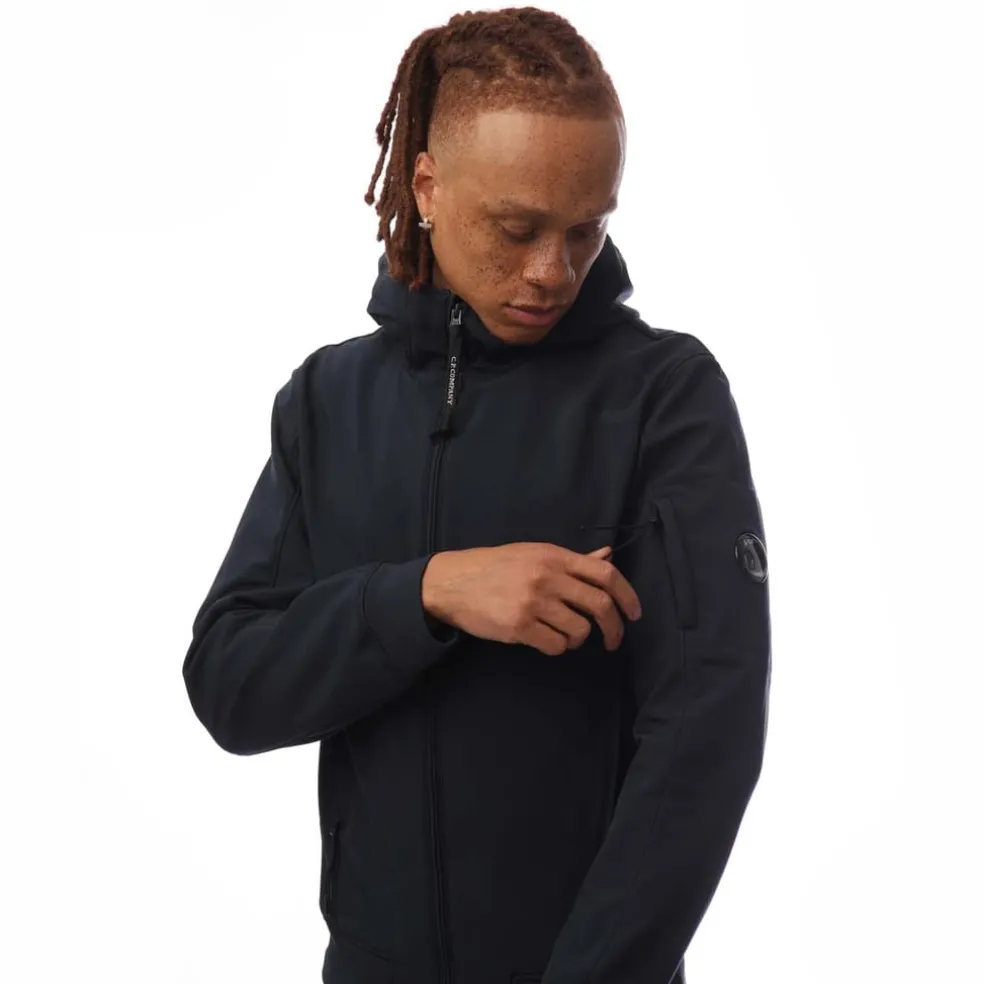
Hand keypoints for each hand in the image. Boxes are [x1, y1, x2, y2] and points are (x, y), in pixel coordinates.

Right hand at [421, 542, 641, 655]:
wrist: (453, 582)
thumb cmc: (496, 567)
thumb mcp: (534, 554)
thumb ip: (572, 560)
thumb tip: (607, 557)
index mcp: (554, 556)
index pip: (606, 574)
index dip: (628, 595)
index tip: (634, 614)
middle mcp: (547, 577)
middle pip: (600, 605)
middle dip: (614, 628)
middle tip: (613, 640)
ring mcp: (533, 602)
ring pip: (579, 630)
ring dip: (578, 639)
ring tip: (564, 635)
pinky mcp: (519, 626)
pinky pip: (555, 646)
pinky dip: (556, 647)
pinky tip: (544, 639)